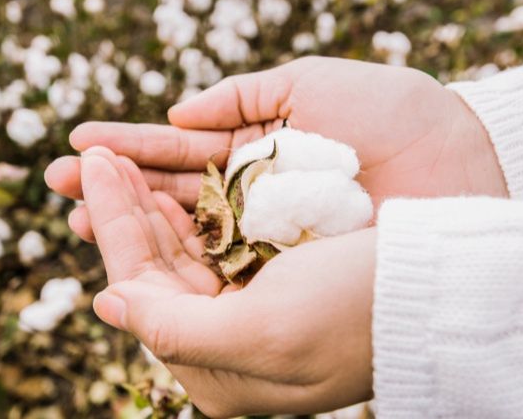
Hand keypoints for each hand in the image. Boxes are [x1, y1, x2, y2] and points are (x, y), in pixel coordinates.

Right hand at [45, 57, 506, 241]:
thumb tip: (179, 114)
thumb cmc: (395, 120)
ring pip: (183, 235)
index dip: (130, 146)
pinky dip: (171, 263)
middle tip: (56, 184)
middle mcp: (255, 200)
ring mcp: (264, 240)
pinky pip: (214, 268)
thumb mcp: (314, 85)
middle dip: (113, 189)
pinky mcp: (279, 276)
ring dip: (128, 226)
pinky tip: (127, 257)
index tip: (80, 143)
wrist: (455, 173)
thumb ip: (243, 96)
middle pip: (171, 195)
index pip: (181, 151)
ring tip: (77, 218)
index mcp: (260, 152)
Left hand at [79, 147, 375, 416]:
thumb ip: (174, 328)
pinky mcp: (268, 278)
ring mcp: (245, 307)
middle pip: (154, 265)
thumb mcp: (264, 332)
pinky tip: (165, 183)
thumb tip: (105, 304)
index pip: (140, 287)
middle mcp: (224, 341)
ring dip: (149, 202)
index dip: (111, 223)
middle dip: (123, 206)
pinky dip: (186, 208)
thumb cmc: (354, 311)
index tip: (89, 167)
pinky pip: (211, 242)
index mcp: (216, 367)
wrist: (433, 292)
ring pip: (179, 249)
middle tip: (95, 155)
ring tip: (118, 159)